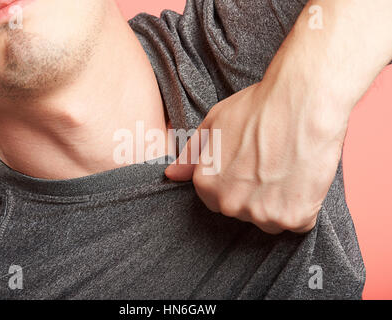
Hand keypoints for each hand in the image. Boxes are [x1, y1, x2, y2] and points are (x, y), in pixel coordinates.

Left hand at [165, 82, 348, 233]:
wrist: (302, 102)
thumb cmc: (258, 107)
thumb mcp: (213, 123)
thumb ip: (191, 154)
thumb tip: (171, 176)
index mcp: (207, 185)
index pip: (218, 200)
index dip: (238, 183)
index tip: (252, 165)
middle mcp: (229, 204)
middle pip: (244, 211)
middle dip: (257, 195)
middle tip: (273, 164)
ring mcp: (260, 213)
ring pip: (271, 220)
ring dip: (281, 203)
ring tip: (289, 170)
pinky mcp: (292, 217)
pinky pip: (299, 223)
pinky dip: (305, 207)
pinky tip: (305, 180)